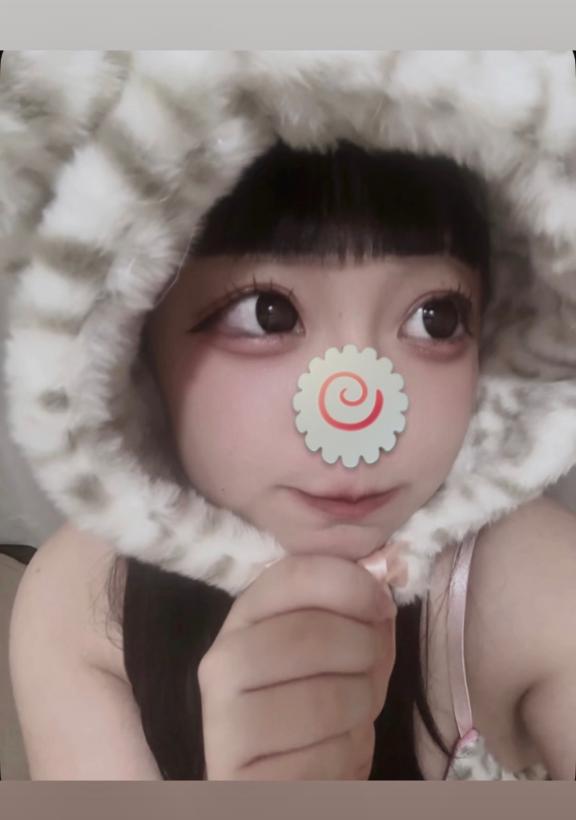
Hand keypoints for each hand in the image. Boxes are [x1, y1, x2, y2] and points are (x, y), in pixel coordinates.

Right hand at [198, 554, 396, 779]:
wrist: (287, 778)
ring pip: (324, 699)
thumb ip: (352, 609)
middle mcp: (221, 664)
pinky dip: (350, 755)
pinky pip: (325, 759)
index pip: (294, 575)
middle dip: (364, 648)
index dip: (351, 583)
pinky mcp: (242, 782)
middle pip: (311, 634)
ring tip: (356, 711)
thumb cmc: (318, 701)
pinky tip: (336, 751)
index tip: (383, 605)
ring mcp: (224, 726)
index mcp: (243, 618)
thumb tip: (379, 583)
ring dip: (362, 705)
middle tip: (373, 666)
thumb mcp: (334, 647)